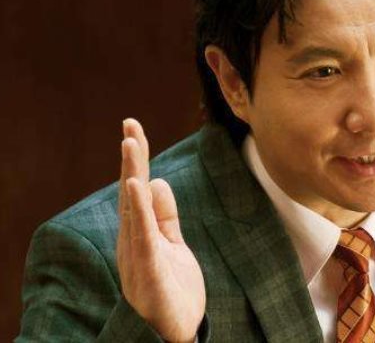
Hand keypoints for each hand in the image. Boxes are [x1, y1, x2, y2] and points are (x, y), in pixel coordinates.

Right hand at [117, 118, 205, 341]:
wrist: (174, 332)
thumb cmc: (172, 289)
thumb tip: (157, 179)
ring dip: (132, 175)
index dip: (136, 159)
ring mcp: (139, 256)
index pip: (137, 189)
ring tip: (130, 145)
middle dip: (132, 158)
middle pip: (132, 193)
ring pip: (133, 210)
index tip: (133, 128)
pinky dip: (140, 212)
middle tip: (129, 125)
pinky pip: (144, 237)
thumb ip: (165, 216)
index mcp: (140, 233)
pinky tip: (138, 187)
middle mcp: (134, 241)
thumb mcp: (172, 245)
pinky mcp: (150, 272)